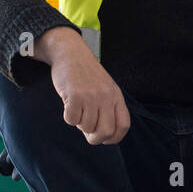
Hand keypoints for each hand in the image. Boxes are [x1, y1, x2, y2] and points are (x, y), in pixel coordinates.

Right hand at [37, 28, 130, 144]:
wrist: (71, 53)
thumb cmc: (86, 74)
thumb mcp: (105, 88)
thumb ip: (107, 108)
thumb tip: (101, 136)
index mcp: (116, 96)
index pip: (123, 126)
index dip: (114, 138)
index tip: (104, 138)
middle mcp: (106, 97)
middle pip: (106, 132)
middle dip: (95, 138)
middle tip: (87, 132)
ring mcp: (91, 96)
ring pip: (86, 127)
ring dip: (79, 123)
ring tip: (78, 108)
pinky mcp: (75, 95)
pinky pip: (72, 120)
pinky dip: (69, 117)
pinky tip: (69, 105)